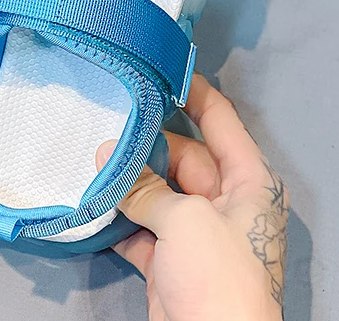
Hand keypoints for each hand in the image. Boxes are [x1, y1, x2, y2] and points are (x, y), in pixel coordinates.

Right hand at [96, 74, 288, 320]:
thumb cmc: (217, 273)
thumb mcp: (184, 219)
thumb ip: (143, 185)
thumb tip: (105, 155)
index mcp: (247, 180)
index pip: (219, 119)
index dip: (192, 90)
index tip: (157, 65)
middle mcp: (225, 199)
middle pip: (181, 153)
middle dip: (145, 141)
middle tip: (105, 116)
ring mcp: (197, 229)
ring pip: (158, 188)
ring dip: (128, 179)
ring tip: (91, 152)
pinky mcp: (171, 256)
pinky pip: (142, 222)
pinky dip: (119, 216)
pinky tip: (91, 197)